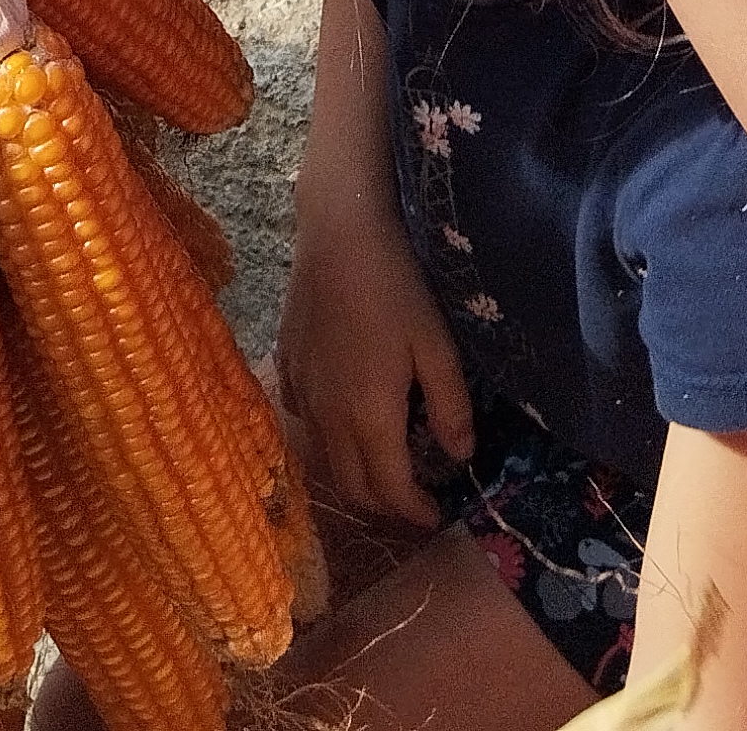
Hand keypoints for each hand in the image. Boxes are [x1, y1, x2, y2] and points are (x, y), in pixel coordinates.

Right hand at [279, 192, 473, 528]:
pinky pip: (303, 418)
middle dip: (384, 505)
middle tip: (413, 500)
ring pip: (324, 457)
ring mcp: (302, 390)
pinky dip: (325, 436)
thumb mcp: (437, 345)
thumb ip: (450, 406)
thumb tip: (460, 457)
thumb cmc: (397, 285)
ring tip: (383, 464)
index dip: (414, 513)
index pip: (390, 490)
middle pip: (351, 487)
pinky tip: (342, 416)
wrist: (340, 230)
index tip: (437, 516)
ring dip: (355, 475)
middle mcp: (328, 416)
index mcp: (369, 417)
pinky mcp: (287, 363)